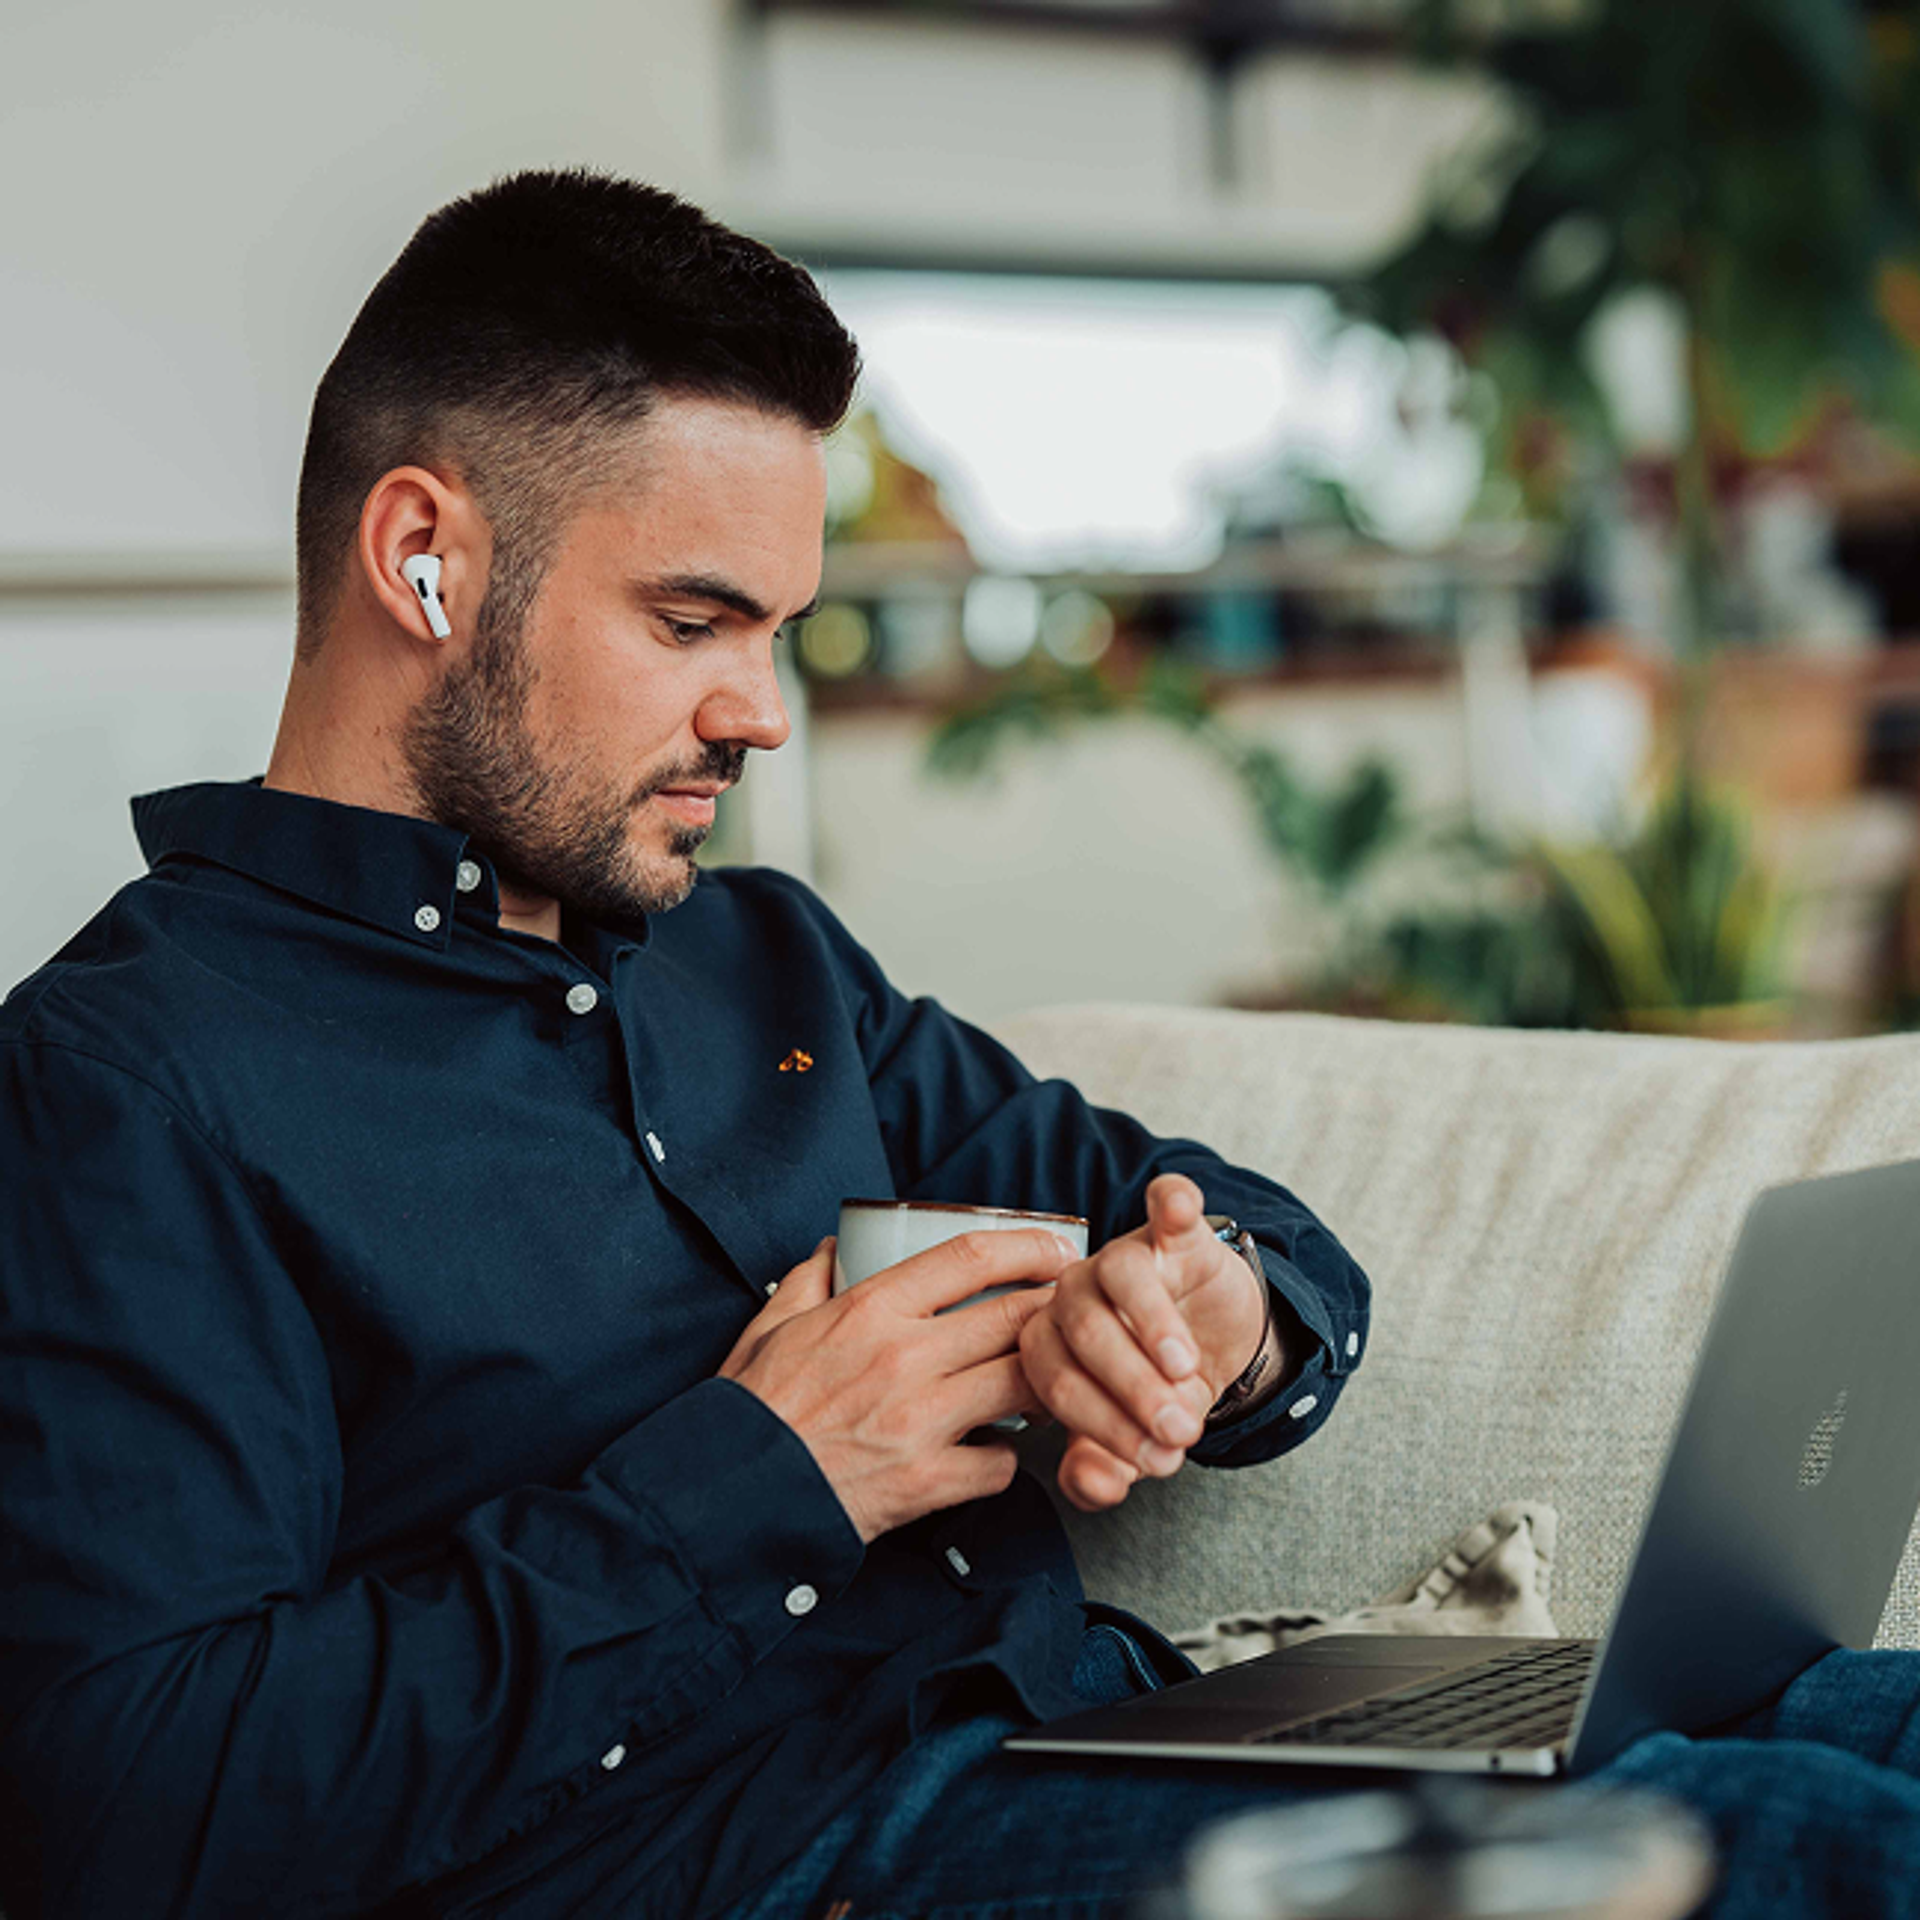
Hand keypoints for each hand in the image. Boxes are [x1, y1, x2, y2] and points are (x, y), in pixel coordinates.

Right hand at [718, 1228, 1079, 1542]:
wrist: (726, 1497)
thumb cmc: (749, 1410)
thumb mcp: (770, 1328)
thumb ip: (808, 1281)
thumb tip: (832, 1248)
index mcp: (868, 1310)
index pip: (970, 1258)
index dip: (1028, 1247)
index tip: (1054, 1251)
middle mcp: (903, 1358)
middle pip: (1015, 1317)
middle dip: (1055, 1311)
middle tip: (1072, 1314)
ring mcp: (919, 1422)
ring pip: (1023, 1386)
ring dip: (1045, 1382)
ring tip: (1048, 1381)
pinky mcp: (926, 1483)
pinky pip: (999, 1464)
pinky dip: (1006, 1457)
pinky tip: (995, 1451)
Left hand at [1018, 1173, 1267, 1512]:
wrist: (1215, 1343)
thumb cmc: (1156, 1390)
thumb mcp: (1134, 1439)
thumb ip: (1104, 1466)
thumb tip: (1092, 1487)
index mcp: (1049, 1343)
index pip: (1054, 1380)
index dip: (1101, 1423)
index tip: (1152, 1459)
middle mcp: (1075, 1293)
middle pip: (1084, 1332)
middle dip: (1132, 1388)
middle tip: (1177, 1430)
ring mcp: (1123, 1256)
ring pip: (1121, 1276)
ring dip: (1153, 1327)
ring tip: (1187, 1371)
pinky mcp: (1174, 1232)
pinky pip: (1167, 1208)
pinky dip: (1174, 1205)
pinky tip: (1181, 1211)